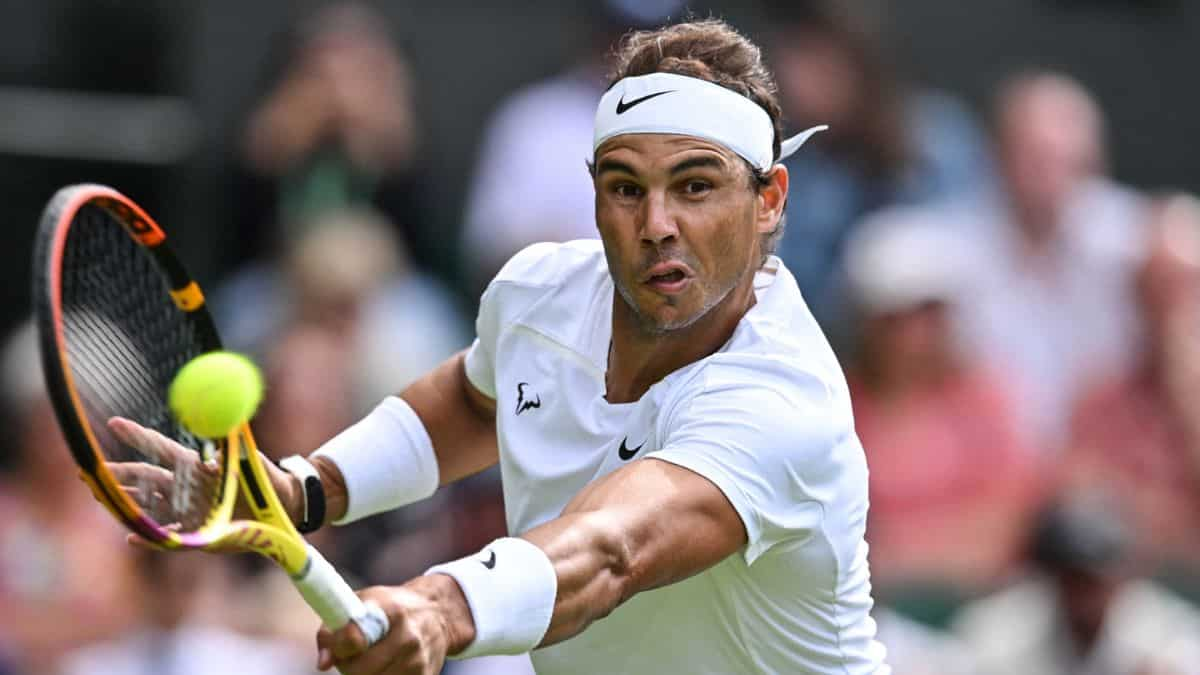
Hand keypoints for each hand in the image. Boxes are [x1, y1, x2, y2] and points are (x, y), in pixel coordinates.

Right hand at [104, 417, 303, 529]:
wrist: (280, 505)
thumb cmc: (263, 476)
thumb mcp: (248, 458)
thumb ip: (232, 447)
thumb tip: (219, 439)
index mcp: (196, 464)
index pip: (160, 447)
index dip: (138, 436)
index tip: (113, 423)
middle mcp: (188, 486)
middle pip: (146, 477)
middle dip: (120, 474)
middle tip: (92, 471)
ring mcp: (190, 509)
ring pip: (149, 505)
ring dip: (126, 502)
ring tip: (101, 496)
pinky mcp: (197, 533)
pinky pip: (168, 536)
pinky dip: (149, 538)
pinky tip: (131, 537)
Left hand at [317, 575, 474, 674]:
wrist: (439, 615)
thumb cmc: (393, 607)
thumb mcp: (365, 602)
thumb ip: (336, 628)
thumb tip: (323, 663)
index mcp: (391, 610)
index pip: (354, 637)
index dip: (339, 645)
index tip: (338, 645)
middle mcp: (408, 637)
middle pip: (360, 670)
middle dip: (348, 666)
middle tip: (350, 657)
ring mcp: (417, 661)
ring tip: (369, 660)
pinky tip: (384, 667)